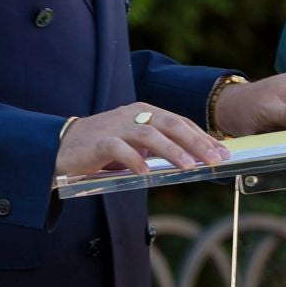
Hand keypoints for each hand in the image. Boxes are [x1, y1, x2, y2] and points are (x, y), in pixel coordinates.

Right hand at [56, 102, 229, 175]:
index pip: (180, 122)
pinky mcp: (100, 141)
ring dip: (172, 150)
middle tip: (216, 159)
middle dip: (197, 142)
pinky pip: (120, 150)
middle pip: (171, 124)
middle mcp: (133, 115)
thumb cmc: (103, 148)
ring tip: (189, 166)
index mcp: (145, 112)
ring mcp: (116, 126)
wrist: (62, 147)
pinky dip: (135, 161)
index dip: (203, 136)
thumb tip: (192, 161)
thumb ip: (158, 148)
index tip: (223, 151)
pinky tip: (147, 174)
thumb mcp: (135, 144)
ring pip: (150, 134)